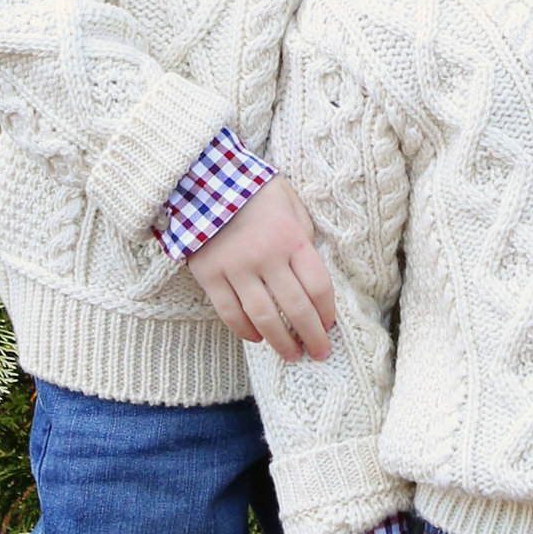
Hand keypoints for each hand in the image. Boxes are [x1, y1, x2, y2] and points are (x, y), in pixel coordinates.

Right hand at [185, 178, 335, 359]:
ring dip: (280, 341)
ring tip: (292, 355)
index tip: (330, 326)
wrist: (202, 178)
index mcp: (290, 238)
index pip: (318, 286)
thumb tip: (311, 272)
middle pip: (295, 309)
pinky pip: (230, 313)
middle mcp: (266, 257)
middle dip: (312, 336)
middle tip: (320, 353)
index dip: (327, 312)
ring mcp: (235, 268)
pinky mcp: (210, 276)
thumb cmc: (253, 191)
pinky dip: (245, 330)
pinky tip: (257, 338)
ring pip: (263, 317)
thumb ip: (303, 234)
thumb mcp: (290, 202)